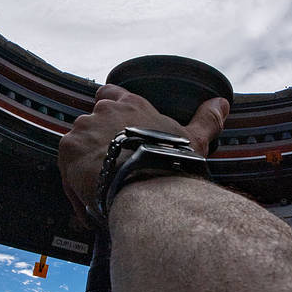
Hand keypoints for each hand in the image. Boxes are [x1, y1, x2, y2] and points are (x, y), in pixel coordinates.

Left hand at [58, 84, 229, 219]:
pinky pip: (68, 168)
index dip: (108, 108)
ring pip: (79, 146)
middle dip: (97, 143)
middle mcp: (104, 109)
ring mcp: (84, 127)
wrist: (148, 188)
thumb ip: (207, 119)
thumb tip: (223, 102)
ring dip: (87, 163)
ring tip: (106, 188)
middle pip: (92, 123)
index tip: (112, 129)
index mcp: (131, 104)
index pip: (110, 92)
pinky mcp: (68, 148)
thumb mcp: (194, 138)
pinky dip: (77, 184)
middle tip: (113, 168)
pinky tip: (95, 199)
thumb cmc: (172, 163)